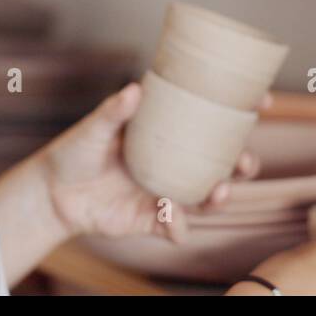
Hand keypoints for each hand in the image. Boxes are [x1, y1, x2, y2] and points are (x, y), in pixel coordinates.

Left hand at [38, 82, 260, 242]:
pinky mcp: (151, 218)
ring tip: (220, 191)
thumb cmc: (75, 151)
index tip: (262, 101)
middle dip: (244, 164)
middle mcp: (174, 164)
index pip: (213, 123)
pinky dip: (178, 223)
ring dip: (220, 197)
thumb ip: (115, 111)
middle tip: (245, 161)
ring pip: (208, 198)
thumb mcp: (95, 127)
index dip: (242, 114)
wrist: (52, 193)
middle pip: (223, 165)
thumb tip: (135, 89)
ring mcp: (166, 192)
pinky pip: (176, 226)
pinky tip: (170, 213)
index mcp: (167, 135)